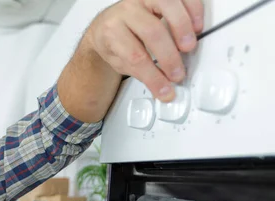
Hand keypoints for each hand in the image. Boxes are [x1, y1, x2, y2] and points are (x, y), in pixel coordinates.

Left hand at [85, 0, 203, 101]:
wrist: (107, 24)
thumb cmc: (113, 41)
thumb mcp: (118, 61)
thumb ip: (139, 72)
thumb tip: (163, 88)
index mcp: (112, 30)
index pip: (135, 56)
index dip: (153, 76)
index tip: (164, 89)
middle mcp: (126, 10)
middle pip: (152, 32)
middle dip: (169, 56)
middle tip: (177, 73)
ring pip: (167, 6)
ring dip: (182, 28)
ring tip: (188, 47)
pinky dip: (193, 9)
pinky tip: (196, 26)